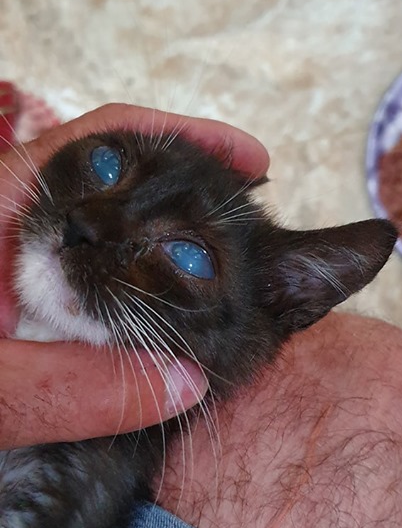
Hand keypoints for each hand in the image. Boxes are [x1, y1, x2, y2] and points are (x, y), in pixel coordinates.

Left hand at [0, 102, 268, 448]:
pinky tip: (135, 329)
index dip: (183, 140)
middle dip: (179, 197)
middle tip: (242, 238)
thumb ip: (70, 387)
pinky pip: (68, 283)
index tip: (250, 161)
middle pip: (105, 179)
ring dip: (147, 251)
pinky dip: (112, 296)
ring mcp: (0, 256)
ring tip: (206, 282)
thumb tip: (183, 382)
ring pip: (88, 233)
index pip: (102, 142)